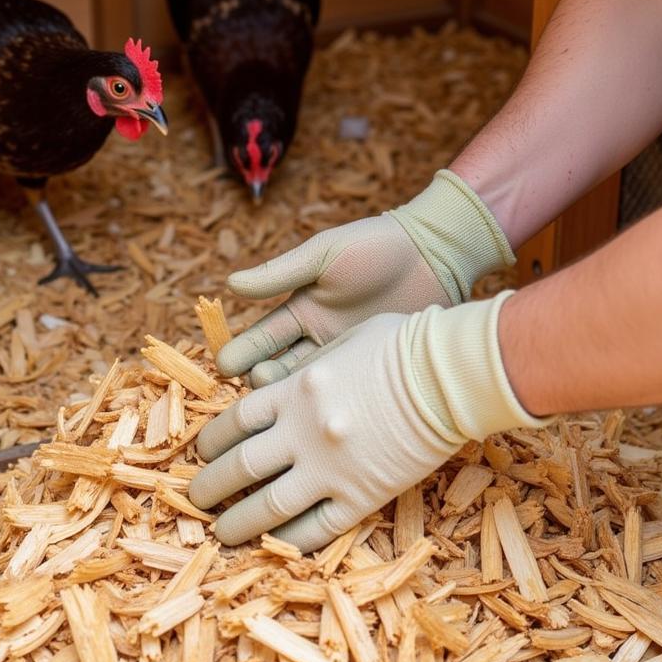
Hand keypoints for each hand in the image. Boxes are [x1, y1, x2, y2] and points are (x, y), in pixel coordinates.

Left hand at [190, 293, 544, 551]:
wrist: (450, 374)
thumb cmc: (403, 344)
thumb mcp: (342, 343)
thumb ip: (308, 367)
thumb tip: (287, 382)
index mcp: (294, 390)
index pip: (234, 422)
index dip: (210, 442)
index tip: (201, 455)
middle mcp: (301, 432)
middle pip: (239, 467)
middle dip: (209, 487)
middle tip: (195, 500)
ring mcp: (329, 468)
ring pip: (267, 506)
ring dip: (236, 523)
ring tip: (220, 534)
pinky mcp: (361, 496)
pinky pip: (316, 528)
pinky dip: (288, 541)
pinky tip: (272, 546)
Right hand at [217, 170, 513, 386]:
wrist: (436, 253)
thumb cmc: (376, 246)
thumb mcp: (323, 255)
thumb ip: (281, 274)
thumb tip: (230, 284)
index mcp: (302, 310)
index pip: (262, 338)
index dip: (242, 351)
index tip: (224, 364)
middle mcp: (320, 340)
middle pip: (280, 371)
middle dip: (262, 380)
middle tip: (255, 384)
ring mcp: (348, 359)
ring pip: (310, 389)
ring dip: (293, 397)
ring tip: (283, 401)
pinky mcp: (376, 373)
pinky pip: (348, 395)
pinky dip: (331, 405)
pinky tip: (322, 415)